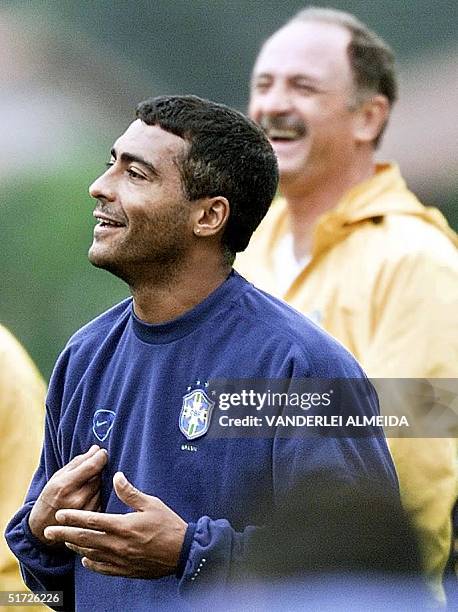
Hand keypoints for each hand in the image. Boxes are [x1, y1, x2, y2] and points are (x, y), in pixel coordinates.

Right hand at [29, 445, 107, 543]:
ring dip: (99, 482)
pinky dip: (98, 495)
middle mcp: (77, 499)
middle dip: (99, 469)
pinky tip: (89, 496)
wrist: (41, 528)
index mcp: (65, 486)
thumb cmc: (49, 498)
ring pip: (102, 488)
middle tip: (94, 467)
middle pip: (99, 476)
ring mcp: (85, 511)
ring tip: (87, 484)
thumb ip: (78, 462)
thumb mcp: (57, 477)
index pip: (92, 466)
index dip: (101, 456)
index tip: (102, 452)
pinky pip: (102, 500)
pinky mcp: (91, 520)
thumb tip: (96, 449)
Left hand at [43, 472, 186, 577]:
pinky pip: (103, 568)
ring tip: (64, 541)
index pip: (92, 520)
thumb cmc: (168, 525)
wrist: (182, 552)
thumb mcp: (151, 504)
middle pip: (85, 538)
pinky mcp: (126, 570)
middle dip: (65, 533)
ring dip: (75, 546)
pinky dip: (91, 563)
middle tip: (48, 531)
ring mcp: (120, 559)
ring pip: (91, 553)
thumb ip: (130, 492)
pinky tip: (85, 559)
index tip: (60, 514)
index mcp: (123, 526)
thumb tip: (116, 476)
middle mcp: (118, 544)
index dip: (73, 516)